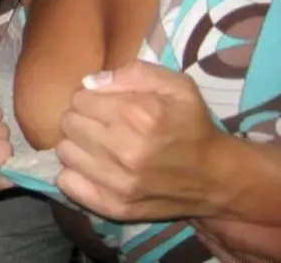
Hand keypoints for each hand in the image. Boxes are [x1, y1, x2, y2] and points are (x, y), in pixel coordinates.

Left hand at [55, 61, 229, 220]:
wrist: (216, 178)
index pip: (80, 98)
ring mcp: (118, 182)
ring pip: (64, 152)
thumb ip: (132, 73)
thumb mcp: (175, 85)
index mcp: (138, 114)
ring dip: (77, 145)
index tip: (106, 105)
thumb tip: (89, 82)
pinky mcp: (114, 206)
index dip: (92, 98)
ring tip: (98, 145)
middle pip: (69, 123)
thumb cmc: (192, 125)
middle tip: (101, 124)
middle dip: (82, 119)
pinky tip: (94, 167)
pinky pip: (67, 183)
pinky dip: (76, 173)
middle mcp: (125, 149)